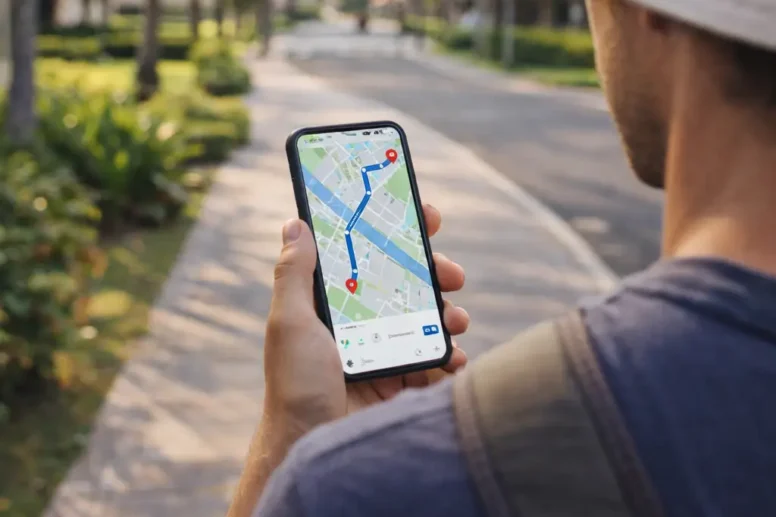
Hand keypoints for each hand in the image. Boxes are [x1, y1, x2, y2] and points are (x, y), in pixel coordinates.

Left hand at [262, 204, 468, 433]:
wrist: (313, 447)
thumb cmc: (294, 385)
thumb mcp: (289, 323)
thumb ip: (294, 275)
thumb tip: (295, 224)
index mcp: (337, 303)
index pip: (369, 257)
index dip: (397, 234)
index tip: (426, 216)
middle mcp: (363, 322)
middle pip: (408, 285)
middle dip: (436, 274)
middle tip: (453, 274)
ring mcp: (386, 351)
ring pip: (429, 320)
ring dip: (450, 314)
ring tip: (456, 321)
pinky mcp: (404, 382)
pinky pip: (437, 360)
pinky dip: (451, 356)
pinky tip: (455, 358)